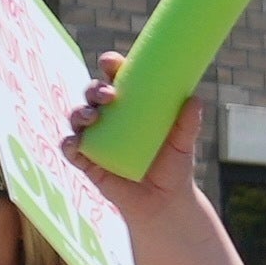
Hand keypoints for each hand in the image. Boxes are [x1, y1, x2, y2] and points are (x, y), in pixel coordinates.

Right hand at [63, 54, 202, 223]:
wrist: (165, 202)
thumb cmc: (173, 167)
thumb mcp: (182, 144)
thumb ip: (188, 124)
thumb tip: (195, 100)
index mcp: (130, 106)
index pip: (116, 79)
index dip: (110, 67)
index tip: (112, 62)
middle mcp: (109, 118)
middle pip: (92, 95)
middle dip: (94, 89)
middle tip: (109, 95)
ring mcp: (96, 139)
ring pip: (78, 118)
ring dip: (80, 113)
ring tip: (93, 116)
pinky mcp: (88, 161)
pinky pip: (71, 150)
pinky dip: (70, 144)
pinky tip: (77, 143)